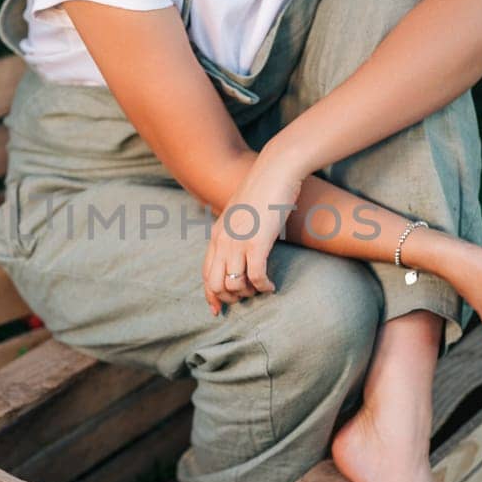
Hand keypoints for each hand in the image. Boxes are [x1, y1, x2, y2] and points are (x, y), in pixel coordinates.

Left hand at [203, 153, 303, 314]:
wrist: (276, 170)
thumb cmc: (264, 191)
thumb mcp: (241, 213)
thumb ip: (236, 230)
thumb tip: (241, 247)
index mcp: (217, 234)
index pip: (206, 274)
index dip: (210, 296)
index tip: (217, 310)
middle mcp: (223, 240)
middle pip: (216, 285)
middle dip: (231, 298)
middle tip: (248, 296)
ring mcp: (238, 241)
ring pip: (235, 285)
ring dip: (249, 293)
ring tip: (261, 288)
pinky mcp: (257, 242)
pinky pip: (256, 276)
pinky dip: (264, 287)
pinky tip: (272, 286)